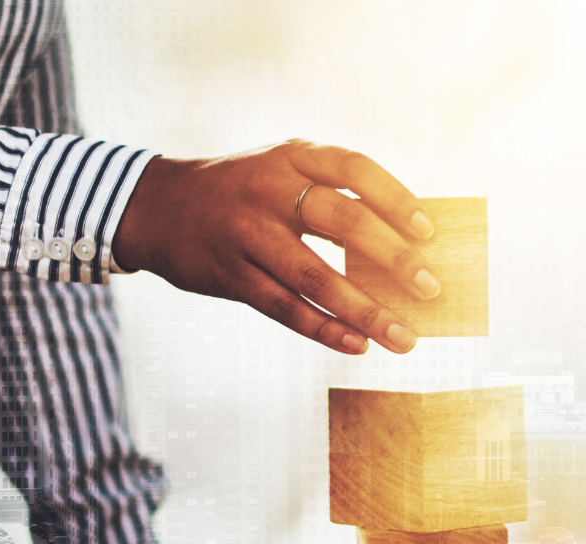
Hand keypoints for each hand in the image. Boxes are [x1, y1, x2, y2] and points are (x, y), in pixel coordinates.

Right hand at [113, 139, 438, 354]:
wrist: (155, 207)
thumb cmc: (241, 192)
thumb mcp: (280, 171)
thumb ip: (332, 195)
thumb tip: (405, 246)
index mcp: (291, 156)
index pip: (354, 168)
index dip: (396, 198)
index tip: (429, 232)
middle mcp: (268, 189)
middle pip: (342, 220)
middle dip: (393, 257)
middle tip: (431, 288)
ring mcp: (246, 233)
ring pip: (315, 276)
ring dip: (365, 310)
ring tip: (404, 337)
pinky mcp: (229, 274)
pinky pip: (284, 307)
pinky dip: (324, 329)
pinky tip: (356, 345)